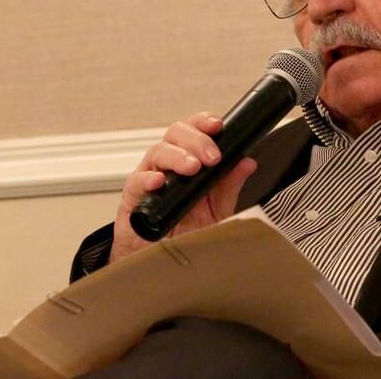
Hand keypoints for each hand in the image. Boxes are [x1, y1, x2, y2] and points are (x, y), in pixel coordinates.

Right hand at [109, 112, 257, 263]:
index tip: (218, 125)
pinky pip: (137, 180)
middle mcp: (168, 162)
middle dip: (196, 140)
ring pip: (158, 151)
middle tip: (212, 156)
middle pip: (176, 133)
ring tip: (192, 167)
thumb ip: (230, 185)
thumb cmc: (187, 230)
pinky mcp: (133, 195)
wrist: (161, 258)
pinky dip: (148, 178)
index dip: (204, 122)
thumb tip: (247, 163)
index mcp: (188, 158)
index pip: (194, 130)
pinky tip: (159, 181)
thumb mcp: (216, 208)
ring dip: (177, 156)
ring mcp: (149, 176)